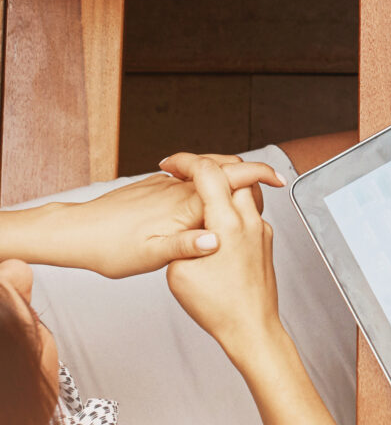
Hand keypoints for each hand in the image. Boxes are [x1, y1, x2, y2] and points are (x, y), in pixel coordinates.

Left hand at [16, 155, 280, 277]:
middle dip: (249, 174)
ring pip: (207, 174)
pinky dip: (207, 185)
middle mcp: (178, 188)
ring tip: (243, 195)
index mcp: (185, 202)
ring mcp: (167, 186)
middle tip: (268, 190)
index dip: (261, 176)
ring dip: (228, 179)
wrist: (76, 233)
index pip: (232, 179)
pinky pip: (189, 181)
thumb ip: (186, 245)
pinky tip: (206, 202)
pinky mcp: (155, 188)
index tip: (280, 181)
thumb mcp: (151, 256)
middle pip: (224, 168)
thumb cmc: (109, 248)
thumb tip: (216, 240)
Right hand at [156, 153, 286, 366]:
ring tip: (199, 197)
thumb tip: (180, 225)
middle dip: (208, 167)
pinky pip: (250, 212)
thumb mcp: (179, 273)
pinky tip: (214, 223)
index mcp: (226, 223)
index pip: (210, 172)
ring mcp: (261, 230)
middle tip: (185, 174)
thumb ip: (178, 241)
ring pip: (246, 191)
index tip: (170, 164)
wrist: (251, 328)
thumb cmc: (216, 306)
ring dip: (223, 186)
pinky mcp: (265, 242)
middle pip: (235, 173)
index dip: (186, 161)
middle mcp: (249, 221)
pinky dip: (232, 207)